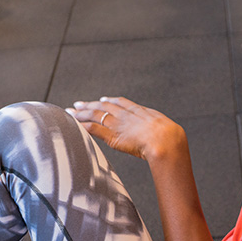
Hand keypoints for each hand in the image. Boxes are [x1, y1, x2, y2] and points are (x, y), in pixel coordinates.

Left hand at [66, 97, 186, 161]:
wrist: (165, 140)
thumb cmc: (170, 137)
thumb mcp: (166, 128)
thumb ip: (161, 129)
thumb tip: (169, 136)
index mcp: (139, 111)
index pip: (121, 103)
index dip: (110, 101)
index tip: (102, 100)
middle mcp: (126, 115)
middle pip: (104, 107)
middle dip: (90, 105)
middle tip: (79, 104)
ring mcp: (118, 124)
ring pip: (95, 115)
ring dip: (81, 113)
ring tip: (71, 112)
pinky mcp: (112, 135)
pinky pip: (93, 128)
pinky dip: (83, 125)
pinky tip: (74, 124)